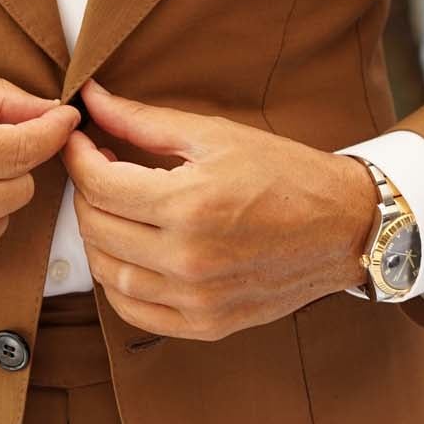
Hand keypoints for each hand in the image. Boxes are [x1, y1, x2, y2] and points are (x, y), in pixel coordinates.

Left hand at [61, 78, 378, 340]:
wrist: (346, 227)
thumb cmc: (287, 175)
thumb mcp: (216, 136)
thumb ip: (144, 121)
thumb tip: (91, 99)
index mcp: (189, 205)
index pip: (98, 185)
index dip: (78, 157)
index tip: (80, 140)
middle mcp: (188, 259)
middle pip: (96, 228)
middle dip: (86, 192)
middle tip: (101, 168)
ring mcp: (196, 298)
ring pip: (106, 272)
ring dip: (98, 236)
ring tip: (117, 208)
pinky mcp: (206, 324)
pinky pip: (133, 310)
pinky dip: (118, 282)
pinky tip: (130, 253)